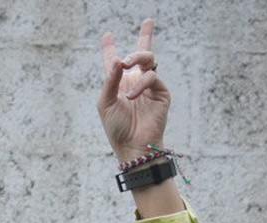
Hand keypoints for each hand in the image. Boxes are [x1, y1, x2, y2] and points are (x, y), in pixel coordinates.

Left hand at [97, 18, 169, 162]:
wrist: (132, 145)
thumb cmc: (116, 128)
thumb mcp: (106, 103)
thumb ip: (110, 80)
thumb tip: (119, 60)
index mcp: (119, 85)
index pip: (115, 63)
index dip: (110, 48)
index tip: (107, 35)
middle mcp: (135, 82)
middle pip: (142, 53)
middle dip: (146, 35)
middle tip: (139, 33)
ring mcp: (149, 86)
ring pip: (148, 59)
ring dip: (136, 57)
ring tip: (126, 63)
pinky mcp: (161, 93)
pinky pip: (151, 77)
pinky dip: (140, 84)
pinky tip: (131, 96)